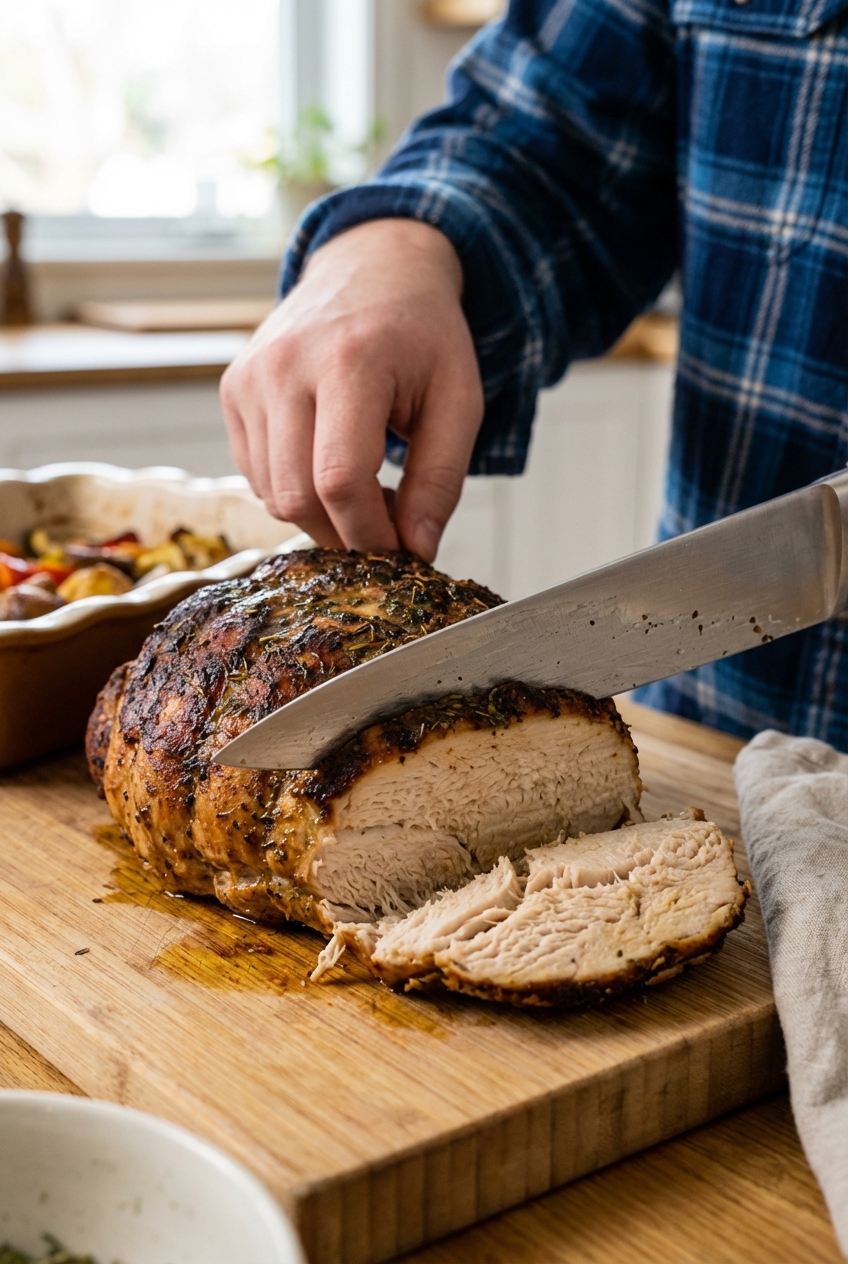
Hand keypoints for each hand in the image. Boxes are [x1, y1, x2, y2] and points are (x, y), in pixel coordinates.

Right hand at [220, 218, 483, 560]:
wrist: (373, 266)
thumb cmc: (423, 334)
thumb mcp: (460, 400)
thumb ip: (441, 479)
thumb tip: (417, 549)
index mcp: (350, 362)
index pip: (340, 480)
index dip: (369, 533)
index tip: (400, 552)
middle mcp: (285, 366)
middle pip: (297, 496)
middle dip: (345, 534)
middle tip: (386, 527)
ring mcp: (250, 377)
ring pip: (271, 494)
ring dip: (320, 517)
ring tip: (365, 492)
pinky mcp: (233, 389)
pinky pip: (256, 475)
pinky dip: (294, 491)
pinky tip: (330, 468)